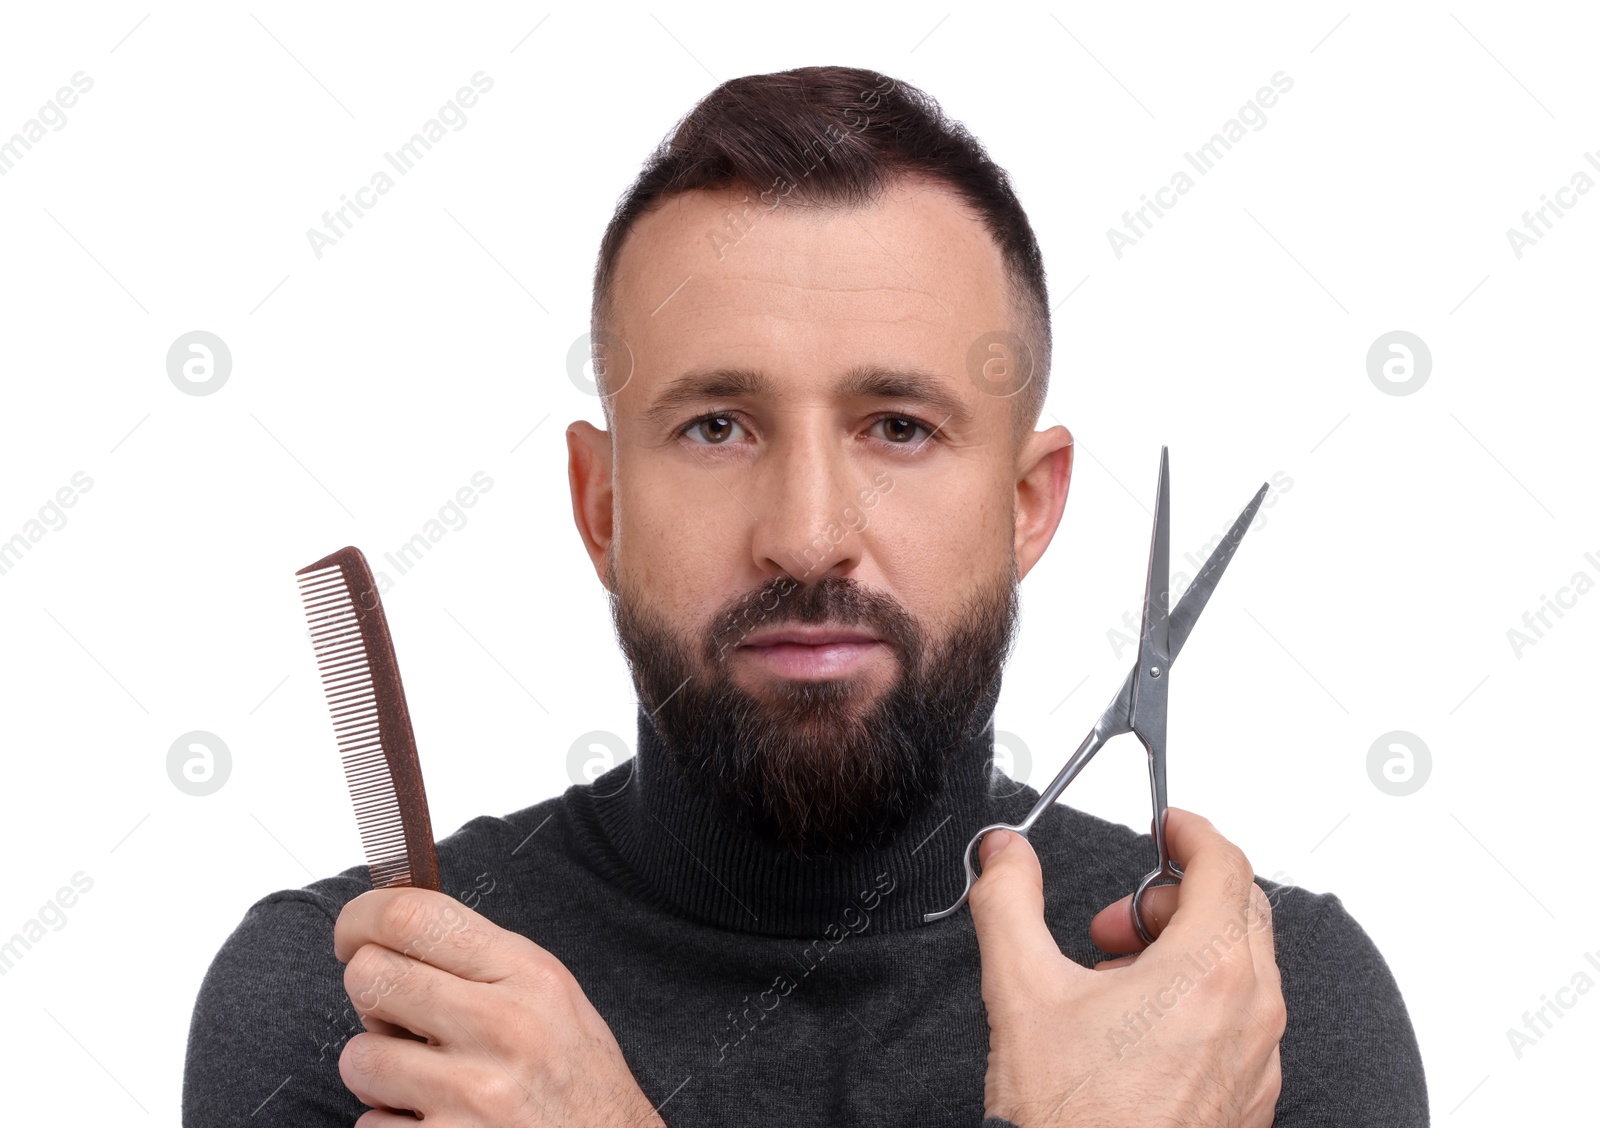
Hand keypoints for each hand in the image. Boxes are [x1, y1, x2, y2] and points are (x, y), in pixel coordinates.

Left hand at [333, 887, 664, 1126]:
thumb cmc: (578, 1079)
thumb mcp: (552, 997)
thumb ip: (482, 960)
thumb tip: (395, 929)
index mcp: (528, 974)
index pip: (413, 915)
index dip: (360, 918)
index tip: (351, 935)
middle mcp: (501, 1025)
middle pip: (370, 977)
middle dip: (372, 999)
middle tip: (401, 1018)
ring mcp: (473, 1093)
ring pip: (358, 1056)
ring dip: (379, 1070)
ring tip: (424, 1080)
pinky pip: (370, 1124)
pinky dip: (391, 1126)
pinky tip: (435, 1121)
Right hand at [970, 808, 1285, 1126]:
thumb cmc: (1071, 1120)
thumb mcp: (1020, 991)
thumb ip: (1008, 901)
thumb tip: (1003, 855)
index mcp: (1207, 973)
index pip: (1225, 864)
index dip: (1191, 831)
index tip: (1165, 825)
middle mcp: (1250, 1014)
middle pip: (1238, 911)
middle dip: (1170, 898)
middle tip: (1110, 926)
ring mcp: (1257, 1062)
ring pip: (1239, 968)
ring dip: (1180, 952)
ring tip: (1110, 985)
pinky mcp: (1249, 1100)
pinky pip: (1239, 1021)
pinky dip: (1195, 1002)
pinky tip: (1132, 1034)